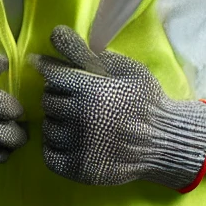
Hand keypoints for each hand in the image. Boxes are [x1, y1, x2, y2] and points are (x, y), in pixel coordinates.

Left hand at [30, 26, 205, 189]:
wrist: (165, 140)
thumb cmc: (143, 98)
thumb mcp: (121, 66)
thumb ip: (84, 51)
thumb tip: (54, 34)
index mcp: (92, 90)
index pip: (51, 75)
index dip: (45, 67)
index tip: (40, 64)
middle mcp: (82, 119)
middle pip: (48, 100)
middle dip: (58, 94)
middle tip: (73, 95)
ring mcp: (80, 148)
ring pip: (47, 127)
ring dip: (56, 120)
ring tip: (74, 117)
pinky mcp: (80, 171)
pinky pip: (49, 156)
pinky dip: (54, 146)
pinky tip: (69, 138)